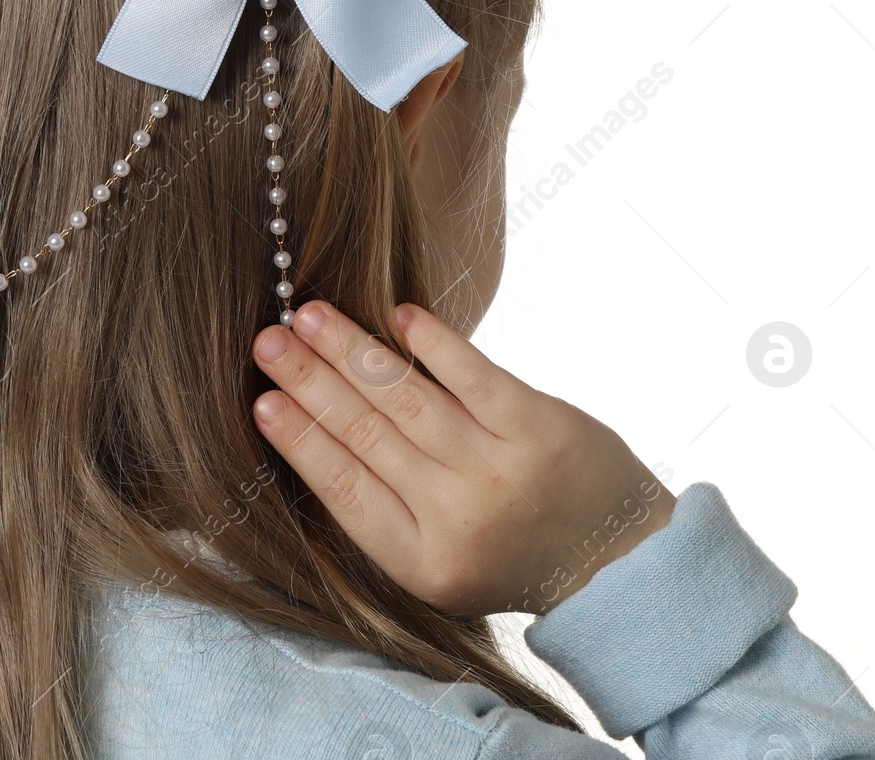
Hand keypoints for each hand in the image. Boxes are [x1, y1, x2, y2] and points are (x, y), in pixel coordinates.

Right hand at [250, 300, 674, 615]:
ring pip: (407, 399)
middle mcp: (458, 518)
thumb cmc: (507, 550)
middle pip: (366, 435)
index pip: (343, 489)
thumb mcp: (436, 558)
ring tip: (309, 314)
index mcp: (420, 560)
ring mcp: (500, 471)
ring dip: (352, 351)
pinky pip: (474, 376)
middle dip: (308, 381)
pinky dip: (435, 343)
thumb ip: (382, 506)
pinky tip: (399, 313)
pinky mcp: (539, 428)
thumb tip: (307, 426)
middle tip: (266, 339)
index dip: (299, 441)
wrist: (616, 560)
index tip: (258, 400)